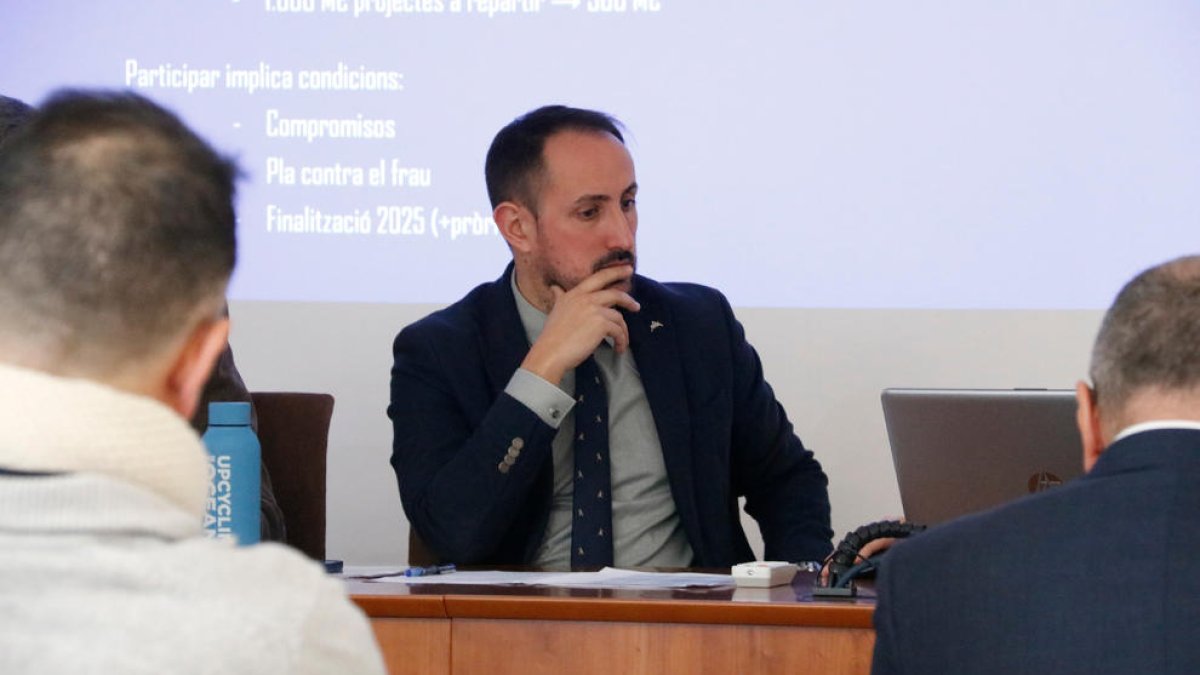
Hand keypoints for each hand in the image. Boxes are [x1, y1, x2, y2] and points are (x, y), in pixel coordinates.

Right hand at [521, 265, 640, 383]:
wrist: (550, 352)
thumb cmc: (552, 336)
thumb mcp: (555, 310)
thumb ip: (559, 297)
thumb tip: (555, 288)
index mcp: (575, 294)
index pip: (599, 277)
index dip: (615, 272)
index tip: (628, 270)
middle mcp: (585, 298)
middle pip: (615, 294)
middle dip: (628, 300)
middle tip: (636, 306)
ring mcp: (594, 310)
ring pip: (618, 317)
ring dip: (623, 331)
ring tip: (622, 341)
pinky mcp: (601, 324)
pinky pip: (618, 331)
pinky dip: (621, 341)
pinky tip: (618, 348)